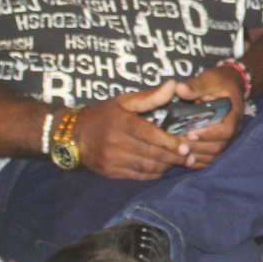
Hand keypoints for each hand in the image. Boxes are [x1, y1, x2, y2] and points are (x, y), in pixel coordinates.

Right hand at [70, 82, 194, 179]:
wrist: (72, 135)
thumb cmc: (104, 115)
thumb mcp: (124, 101)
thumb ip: (150, 97)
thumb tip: (173, 85)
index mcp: (120, 122)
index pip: (148, 134)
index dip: (168, 142)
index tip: (184, 146)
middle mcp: (115, 142)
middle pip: (150, 153)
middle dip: (172, 157)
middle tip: (189, 156)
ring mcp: (112, 159)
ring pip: (146, 167)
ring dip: (165, 166)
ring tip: (178, 162)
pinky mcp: (110, 172)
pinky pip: (137, 176)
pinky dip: (152, 174)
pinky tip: (161, 168)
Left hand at [176, 66, 247, 168]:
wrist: (231, 85)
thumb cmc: (220, 82)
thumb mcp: (209, 79)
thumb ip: (195, 86)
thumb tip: (179, 89)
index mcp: (234, 114)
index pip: (226, 130)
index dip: (209, 134)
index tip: (191, 133)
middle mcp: (234, 130)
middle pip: (218, 146)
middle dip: (197, 147)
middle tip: (178, 143)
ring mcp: (228, 139)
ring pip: (214, 155)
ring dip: (195, 155)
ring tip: (177, 149)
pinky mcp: (220, 143)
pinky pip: (210, 158)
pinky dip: (197, 160)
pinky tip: (182, 157)